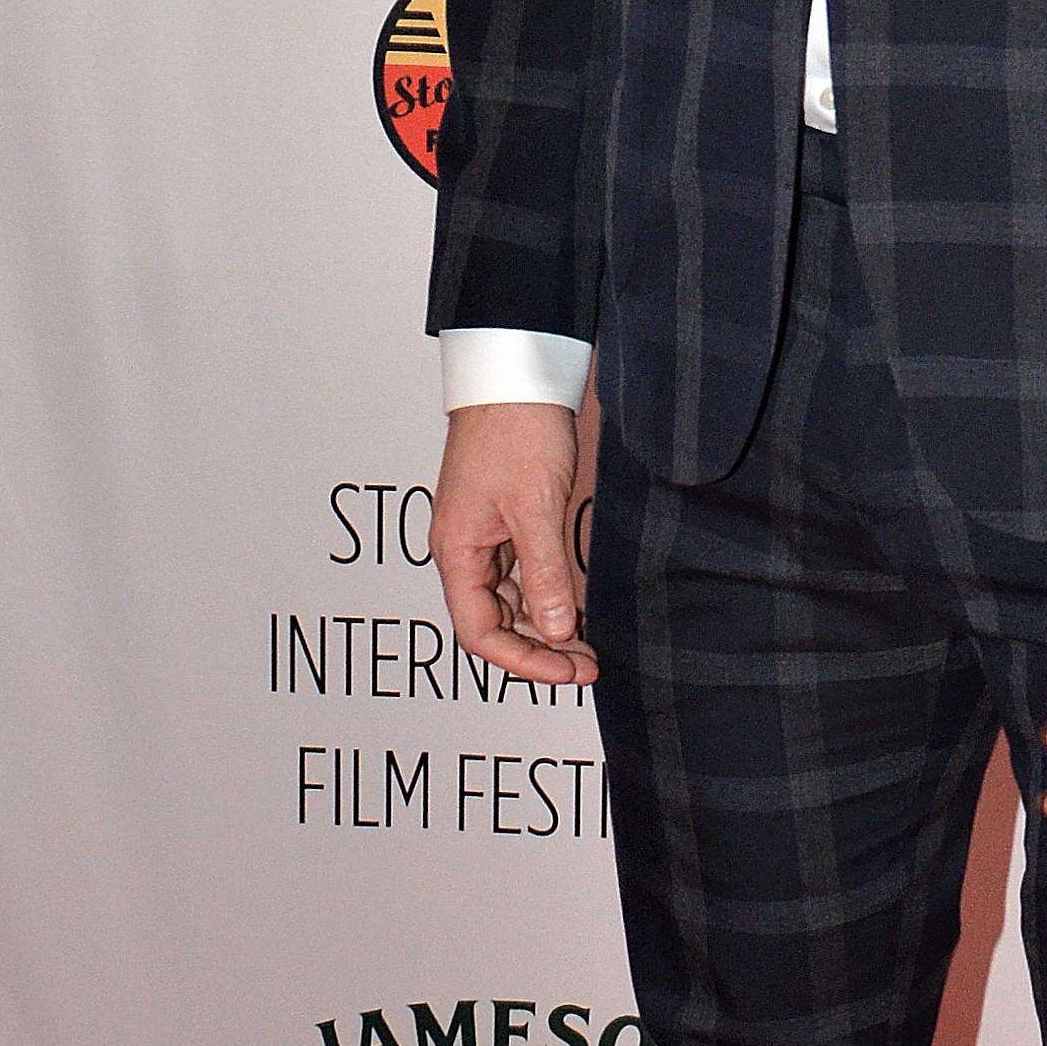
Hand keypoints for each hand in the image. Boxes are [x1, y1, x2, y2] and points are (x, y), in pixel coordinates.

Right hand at [430, 401, 597, 685]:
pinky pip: (520, 574)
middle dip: (539, 649)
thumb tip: (557, 630)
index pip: (479, 632)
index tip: (569, 672)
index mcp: (457, 551)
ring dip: (545, 626)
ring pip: (509, 601)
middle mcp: (464, 549)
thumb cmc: (515, 430)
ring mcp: (484, 535)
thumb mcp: (535, 508)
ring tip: (589, 644)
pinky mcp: (505, 520)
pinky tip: (576, 606)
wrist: (516, 374)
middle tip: (589, 663)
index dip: (523, 661)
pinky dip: (546, 596)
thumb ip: (545, 573)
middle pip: (493, 623)